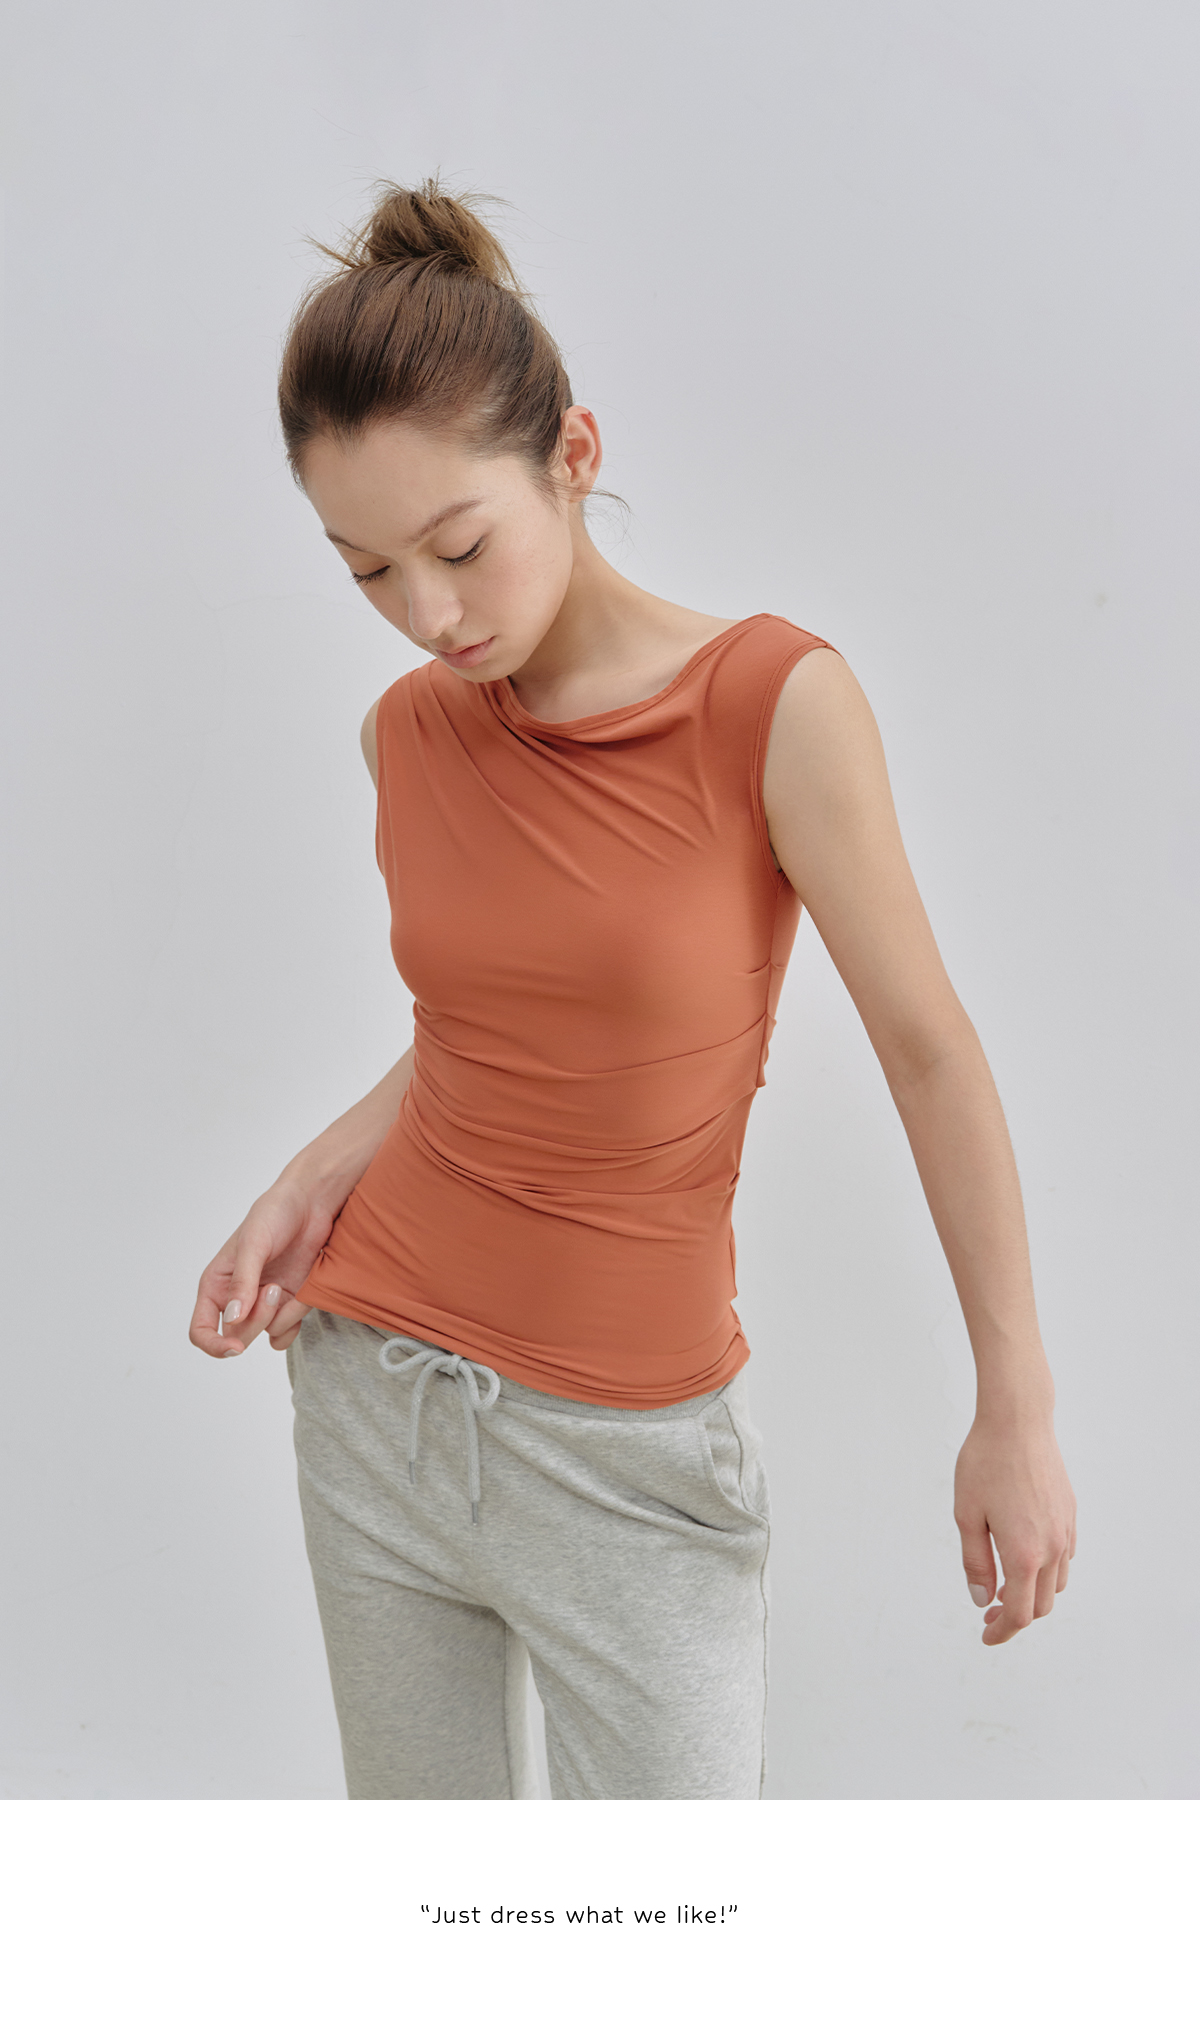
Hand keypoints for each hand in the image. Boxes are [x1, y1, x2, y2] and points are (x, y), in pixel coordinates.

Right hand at [189, 1176, 335, 1358]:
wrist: (311, 1204)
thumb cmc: (275, 1215)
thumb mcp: (254, 1244)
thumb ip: (242, 1282)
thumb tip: (232, 1318)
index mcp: (216, 1285)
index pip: (201, 1330)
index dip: (214, 1345)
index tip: (237, 1347)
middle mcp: (236, 1298)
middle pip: (237, 1335)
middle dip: (257, 1319)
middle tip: (273, 1288)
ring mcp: (263, 1303)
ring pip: (265, 1335)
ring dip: (278, 1318)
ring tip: (283, 1285)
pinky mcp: (287, 1304)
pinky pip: (286, 1333)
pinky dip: (294, 1322)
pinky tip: (299, 1299)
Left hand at [954, 1410, 1076, 1644]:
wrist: (1018, 1421)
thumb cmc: (985, 1462)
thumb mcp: (966, 1515)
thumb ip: (975, 1562)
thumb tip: (982, 1600)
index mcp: (1024, 1554)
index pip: (1020, 1614)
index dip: (1002, 1632)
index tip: (985, 1636)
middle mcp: (1052, 1548)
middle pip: (1042, 1605)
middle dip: (1016, 1617)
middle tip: (988, 1613)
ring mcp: (1065, 1530)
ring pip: (1058, 1583)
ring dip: (1034, 1595)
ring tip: (1005, 1586)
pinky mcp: (1070, 1513)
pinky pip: (1065, 1557)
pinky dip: (1048, 1571)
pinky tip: (1025, 1558)